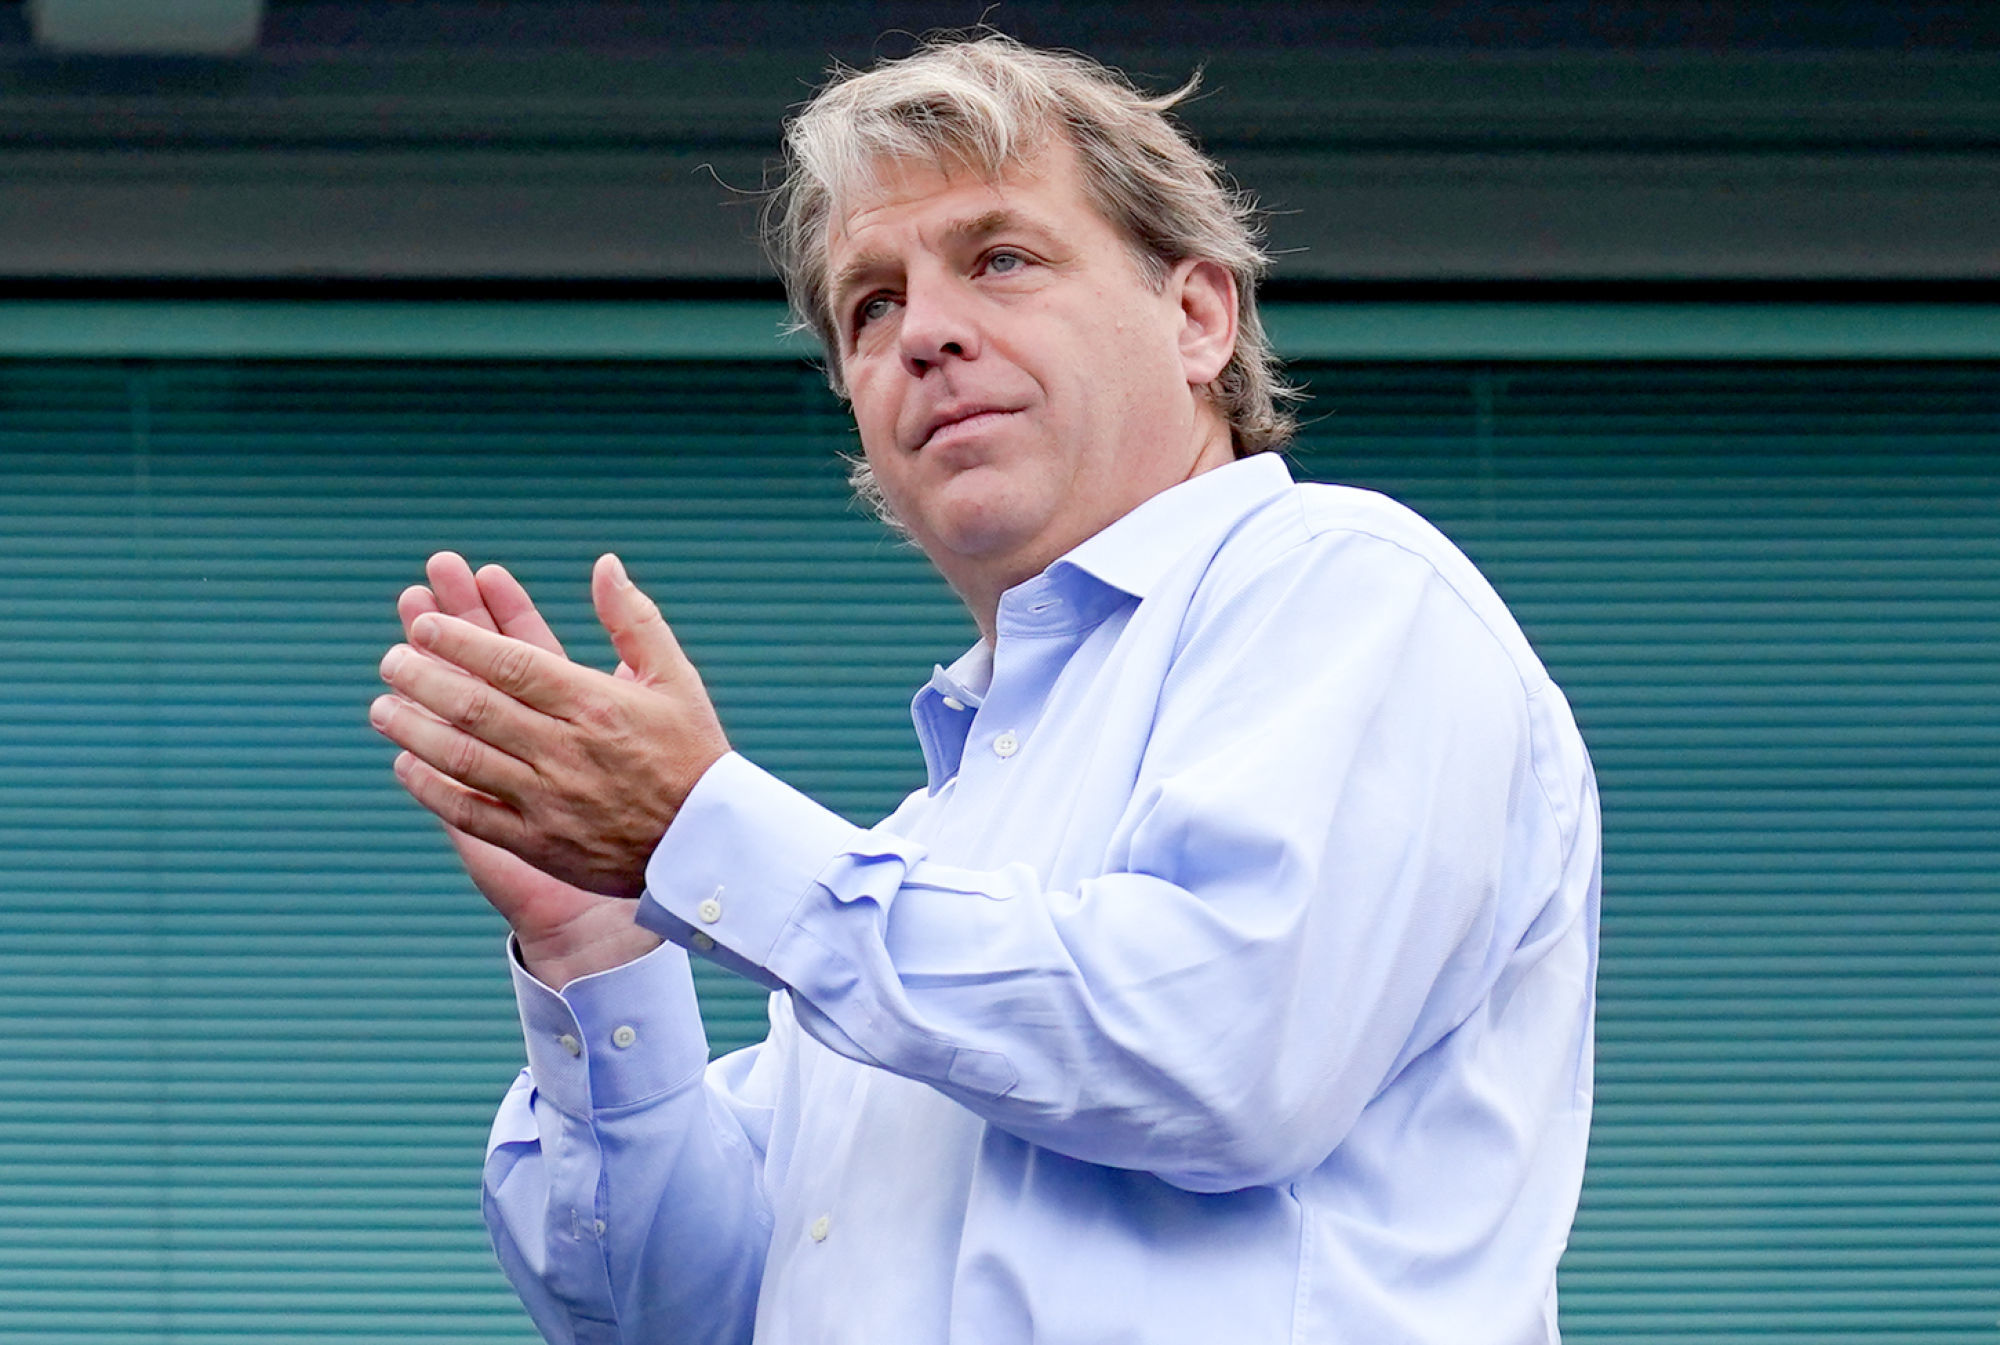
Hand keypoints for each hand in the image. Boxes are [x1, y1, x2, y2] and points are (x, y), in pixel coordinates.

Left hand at [389, 553, 662, 987]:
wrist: (707, 843)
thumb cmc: (690, 752)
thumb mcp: (675, 677)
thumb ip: (634, 619)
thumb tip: (605, 564)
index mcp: (597, 705)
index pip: (512, 663)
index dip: (460, 640)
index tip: (423, 624)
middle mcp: (567, 751)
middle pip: (475, 707)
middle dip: (423, 678)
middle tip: (390, 660)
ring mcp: (549, 800)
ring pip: (463, 759)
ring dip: (414, 729)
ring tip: (382, 706)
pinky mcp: (539, 843)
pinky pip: (471, 814)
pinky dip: (431, 788)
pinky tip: (406, 763)